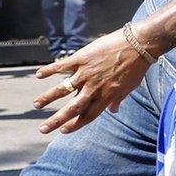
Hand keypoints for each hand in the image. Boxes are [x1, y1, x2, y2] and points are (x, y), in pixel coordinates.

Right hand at [33, 29, 151, 133]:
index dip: (75, 124)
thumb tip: (114, 111)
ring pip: (63, 89)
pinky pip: (62, 66)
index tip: (64, 131)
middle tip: (42, 129)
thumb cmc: (136, 67)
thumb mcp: (130, 87)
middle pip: (72, 108)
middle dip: (56, 120)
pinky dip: (50, 70)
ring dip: (48, 98)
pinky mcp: (82, 58)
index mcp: (106, 96)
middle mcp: (94, 88)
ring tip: (36, 105)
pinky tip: (38, 75)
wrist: (139, 44)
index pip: (88, 115)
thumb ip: (118, 99)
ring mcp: (86, 73)